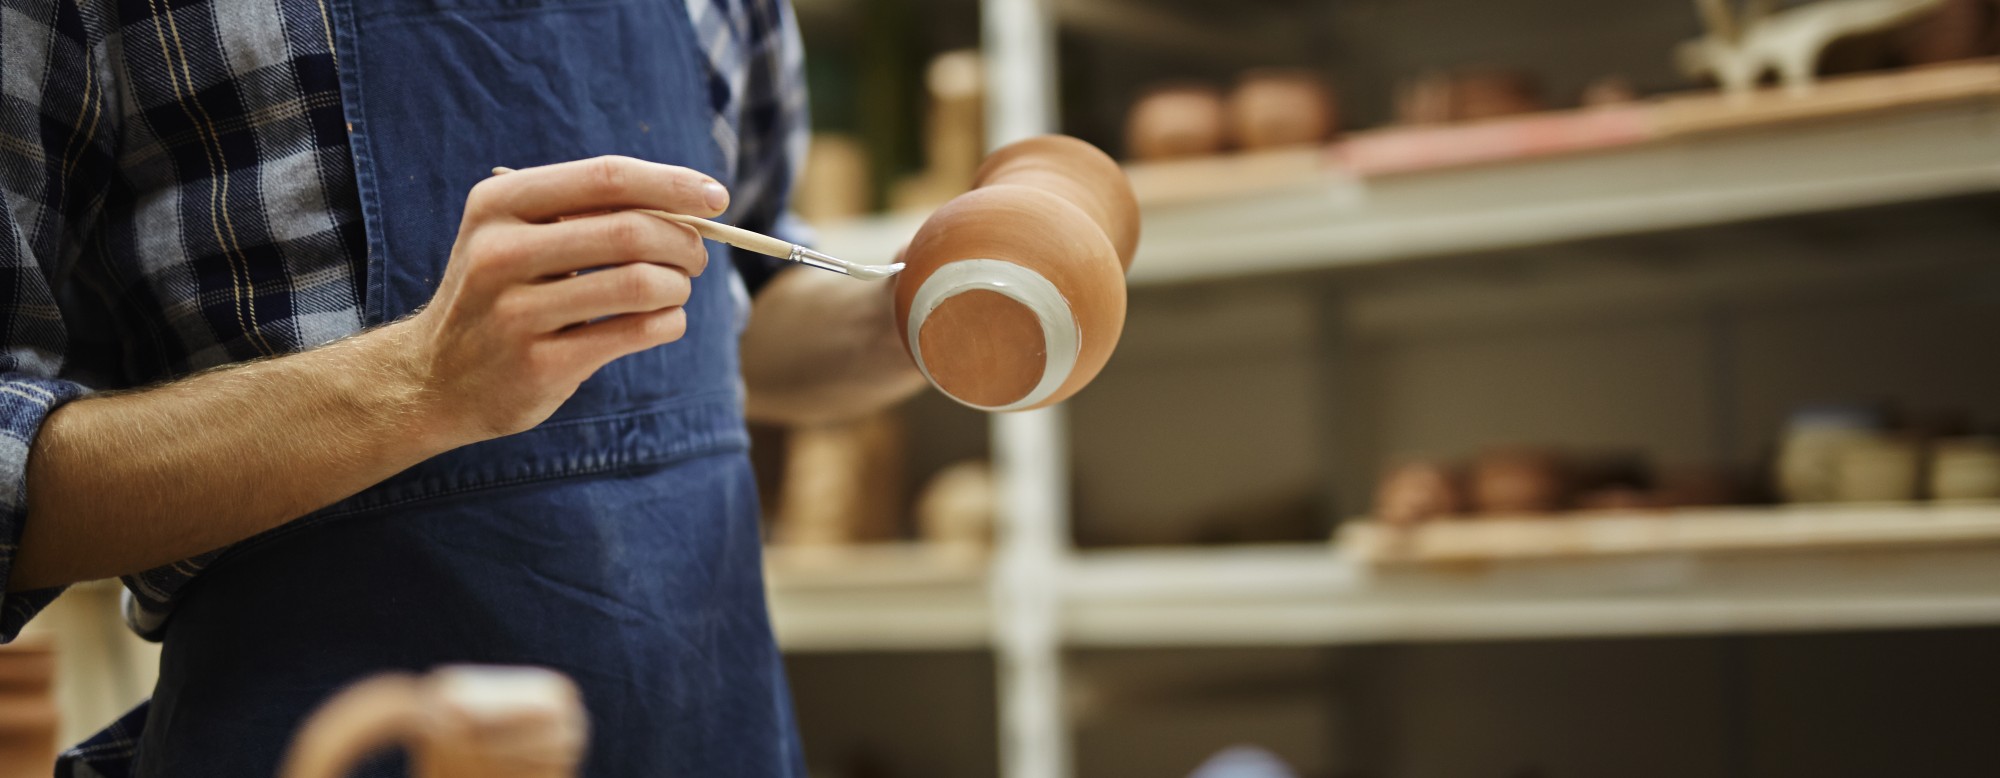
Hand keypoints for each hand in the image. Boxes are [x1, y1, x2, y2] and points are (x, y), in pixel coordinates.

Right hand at [398, 156, 730, 443]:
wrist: (435, 378)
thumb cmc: (503, 293)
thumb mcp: (520, 235)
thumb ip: (590, 212)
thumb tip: (692, 201)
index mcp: (499, 205)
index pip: (605, 177)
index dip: (671, 183)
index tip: (716, 197)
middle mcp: (500, 253)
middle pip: (630, 231)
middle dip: (684, 242)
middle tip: (696, 258)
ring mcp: (516, 313)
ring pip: (640, 285)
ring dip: (678, 287)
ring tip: (675, 291)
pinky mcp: (539, 365)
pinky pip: (635, 333)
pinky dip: (668, 323)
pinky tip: (662, 322)